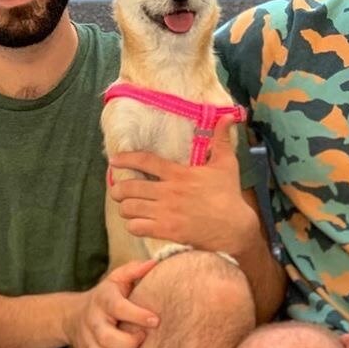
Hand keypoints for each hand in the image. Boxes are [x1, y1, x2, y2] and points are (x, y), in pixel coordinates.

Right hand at [66, 259, 159, 347]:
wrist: (73, 316)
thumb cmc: (106, 297)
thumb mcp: (117, 279)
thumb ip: (134, 270)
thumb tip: (154, 263)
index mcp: (103, 299)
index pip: (118, 308)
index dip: (138, 315)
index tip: (155, 320)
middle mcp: (91, 320)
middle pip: (107, 338)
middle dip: (130, 343)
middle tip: (143, 338)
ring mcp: (85, 339)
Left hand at [110, 118, 253, 252]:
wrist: (234, 228)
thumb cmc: (229, 195)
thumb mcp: (227, 164)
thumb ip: (221, 140)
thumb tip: (228, 116)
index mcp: (179, 174)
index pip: (146, 161)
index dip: (126, 159)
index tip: (114, 160)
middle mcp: (168, 192)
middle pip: (130, 187)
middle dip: (118, 189)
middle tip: (117, 192)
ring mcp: (166, 213)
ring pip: (129, 208)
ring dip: (125, 208)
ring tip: (127, 208)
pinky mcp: (166, 231)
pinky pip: (136, 228)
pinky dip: (133, 226)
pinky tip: (137, 225)